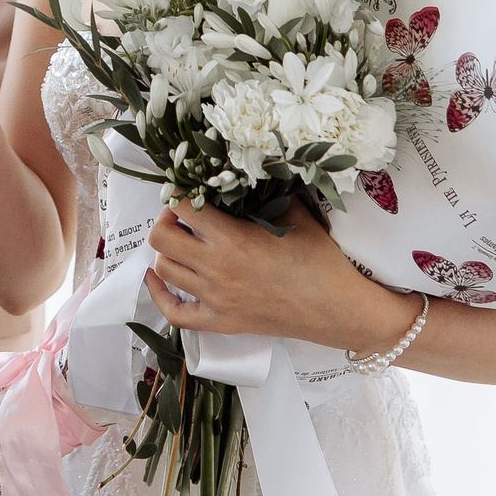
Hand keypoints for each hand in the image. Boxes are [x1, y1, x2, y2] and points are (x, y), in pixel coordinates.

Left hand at [144, 202, 418, 354]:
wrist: (337, 309)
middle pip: (160, 239)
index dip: (180, 192)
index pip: (182, 206)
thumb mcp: (295, 214)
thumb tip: (249, 172)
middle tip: (184, 216)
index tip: (190, 189)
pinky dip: (160, 295)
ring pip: (164, 270)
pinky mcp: (221, 322)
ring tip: (186, 242)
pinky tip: (159, 279)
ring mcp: (216, 299)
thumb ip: (267, 192)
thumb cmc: (320, 260)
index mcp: (233, 239)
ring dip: (169, 252)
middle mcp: (217, 269)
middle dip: (166, 220)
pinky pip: (175, 313)